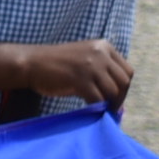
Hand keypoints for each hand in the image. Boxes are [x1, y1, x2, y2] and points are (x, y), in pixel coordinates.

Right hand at [16, 40, 134, 106]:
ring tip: (101, 111)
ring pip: (113, 91)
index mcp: (104, 47)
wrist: (31, 63)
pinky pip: (97, 99)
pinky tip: (90, 110)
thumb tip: (118, 97)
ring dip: (109, 104)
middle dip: (119, 98)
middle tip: (110, 108)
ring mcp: (90, 65)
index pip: (127, 70)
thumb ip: (101, 71)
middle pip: (124, 81)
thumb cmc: (56, 65)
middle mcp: (100, 53)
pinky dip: (96, 108)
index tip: (115, 98)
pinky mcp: (80, 79)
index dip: (123, 88)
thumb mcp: (84, 60)